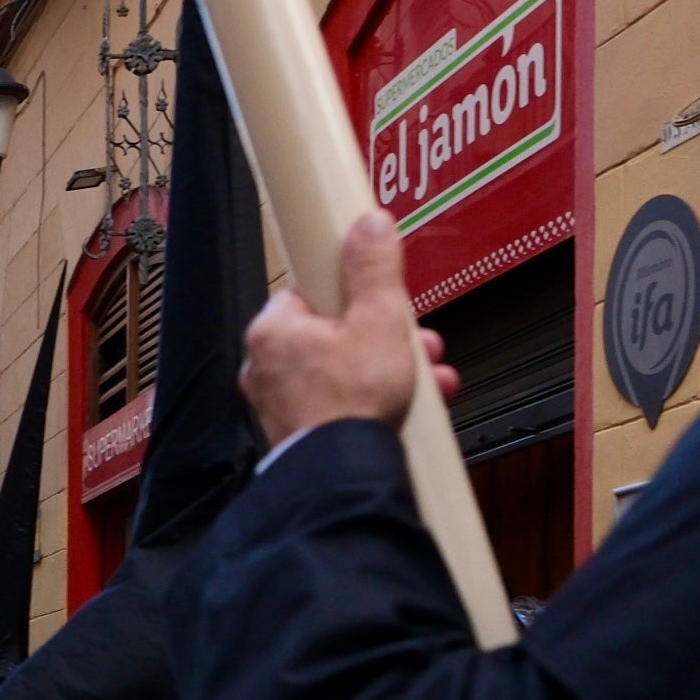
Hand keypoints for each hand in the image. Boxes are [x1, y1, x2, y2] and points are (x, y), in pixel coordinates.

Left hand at [238, 211, 456, 443]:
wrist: (344, 477)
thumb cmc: (353, 401)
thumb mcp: (378, 320)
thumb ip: (374, 269)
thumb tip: (370, 222)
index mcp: (273, 331)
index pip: (312, 292)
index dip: (355, 294)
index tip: (386, 301)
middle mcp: (266, 367)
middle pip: (335, 333)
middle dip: (389, 336)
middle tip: (421, 343)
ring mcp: (281, 404)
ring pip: (345, 369)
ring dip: (394, 367)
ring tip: (432, 374)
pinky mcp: (300, 433)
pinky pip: (343, 403)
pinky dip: (378, 400)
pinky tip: (419, 404)